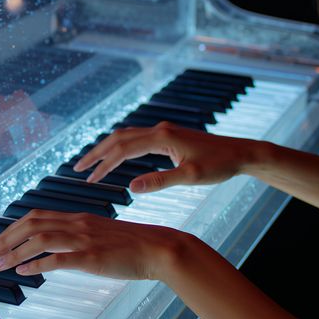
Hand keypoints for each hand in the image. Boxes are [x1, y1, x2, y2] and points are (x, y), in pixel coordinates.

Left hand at [0, 209, 190, 280]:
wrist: (158, 248)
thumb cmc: (131, 246)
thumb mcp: (100, 235)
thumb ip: (77, 238)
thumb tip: (55, 251)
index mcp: (78, 218)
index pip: (36, 216)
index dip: (12, 228)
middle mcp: (77, 224)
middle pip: (31, 224)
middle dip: (5, 239)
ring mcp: (84, 239)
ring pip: (40, 240)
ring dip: (14, 253)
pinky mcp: (92, 257)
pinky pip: (58, 259)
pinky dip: (37, 265)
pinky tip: (23, 273)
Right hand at [72, 122, 257, 193]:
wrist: (241, 153)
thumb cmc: (219, 165)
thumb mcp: (190, 177)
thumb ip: (160, 181)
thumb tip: (131, 188)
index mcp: (162, 138)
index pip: (123, 149)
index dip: (103, 164)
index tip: (86, 178)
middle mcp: (160, 130)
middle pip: (119, 138)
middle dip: (97, 153)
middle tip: (77, 169)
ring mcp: (164, 131)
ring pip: (127, 136)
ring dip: (108, 149)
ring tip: (92, 164)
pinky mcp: (170, 136)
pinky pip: (138, 138)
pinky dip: (122, 147)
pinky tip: (119, 158)